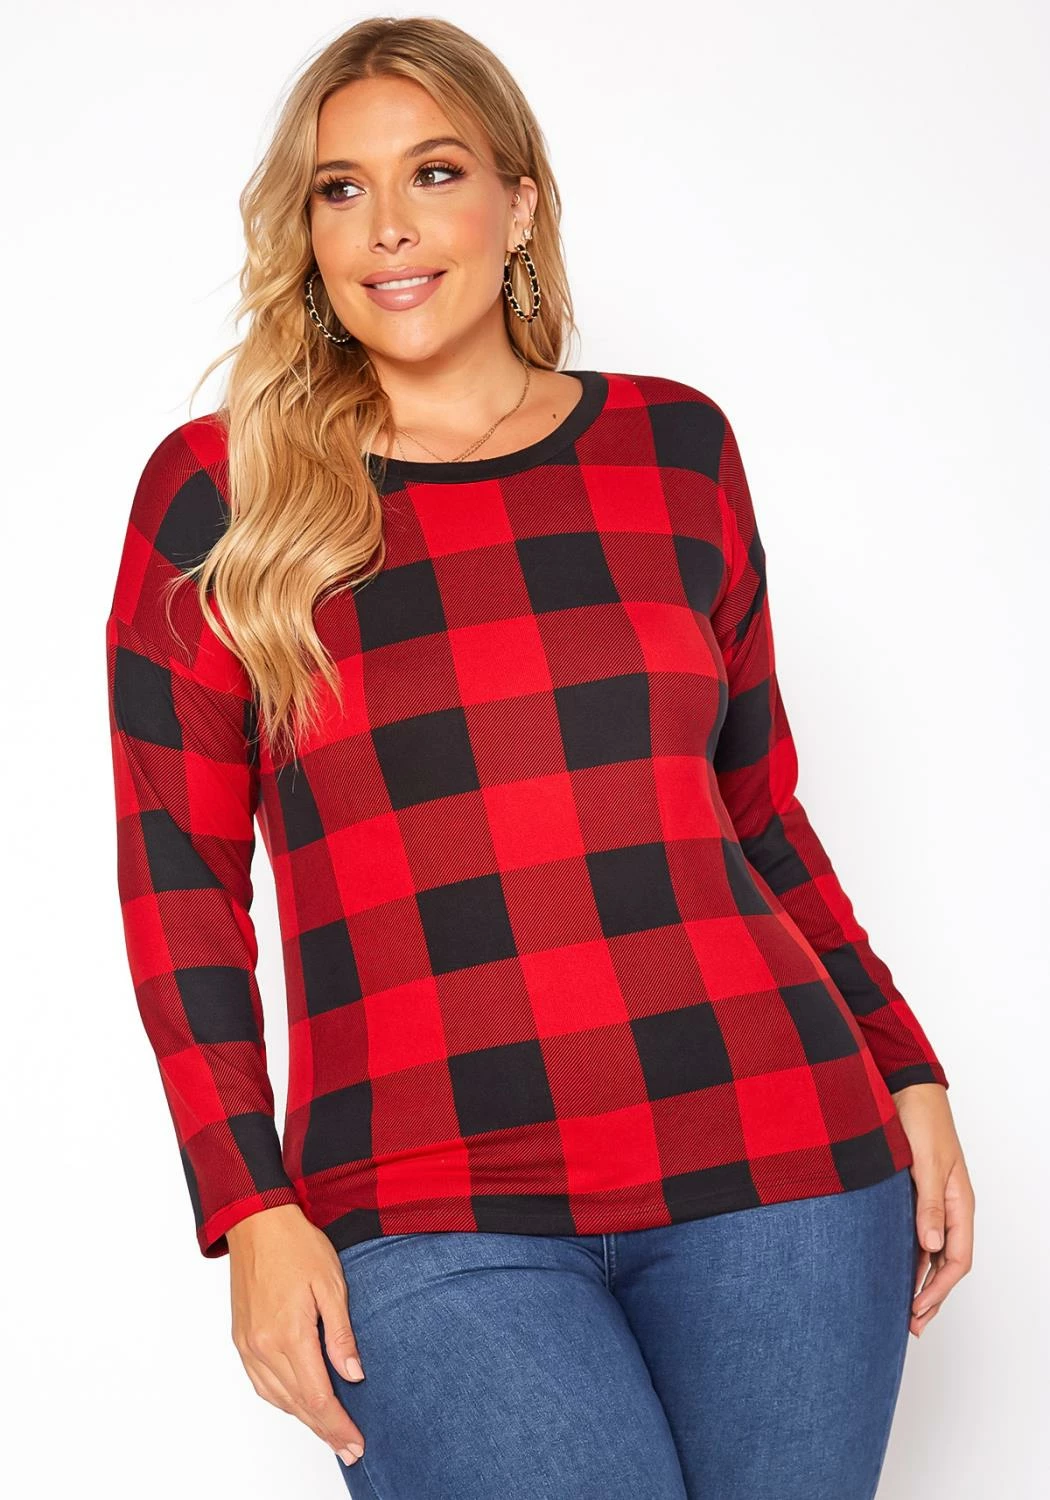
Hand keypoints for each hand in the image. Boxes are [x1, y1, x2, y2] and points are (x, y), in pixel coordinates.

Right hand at [227, 1203, 367, 1466]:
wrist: (257, 1223)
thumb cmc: (296, 1245)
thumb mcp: (332, 1284)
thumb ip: (341, 1334)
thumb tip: (353, 1375)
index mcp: (289, 1334)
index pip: (317, 1396)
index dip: (338, 1424)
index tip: (355, 1442)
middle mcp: (264, 1346)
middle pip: (298, 1404)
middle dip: (326, 1430)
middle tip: (349, 1449)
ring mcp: (249, 1345)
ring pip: (277, 1398)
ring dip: (304, 1419)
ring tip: (329, 1432)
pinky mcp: (241, 1339)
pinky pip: (260, 1383)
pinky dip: (281, 1400)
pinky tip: (297, 1404)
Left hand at [890, 1083, 974, 1337]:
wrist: (909, 1089)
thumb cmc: (920, 1121)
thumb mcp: (924, 1165)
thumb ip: (928, 1206)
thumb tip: (932, 1247)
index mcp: (960, 1204)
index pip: (957, 1260)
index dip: (938, 1290)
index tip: (916, 1310)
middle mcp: (950, 1207)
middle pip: (947, 1263)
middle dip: (931, 1296)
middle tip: (911, 1324)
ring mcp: (935, 1201)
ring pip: (933, 1252)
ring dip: (920, 1280)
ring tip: (904, 1308)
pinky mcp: (916, 1193)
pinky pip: (920, 1234)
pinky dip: (911, 1257)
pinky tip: (897, 1270)